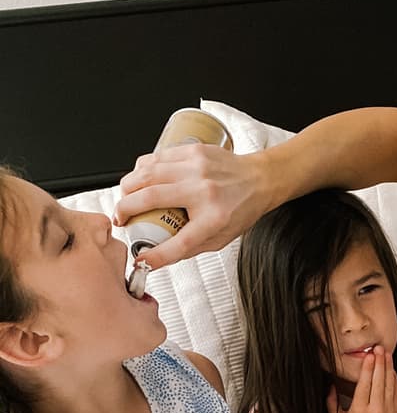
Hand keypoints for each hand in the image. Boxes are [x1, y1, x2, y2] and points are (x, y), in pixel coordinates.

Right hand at [114, 143, 268, 267]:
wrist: (260, 179)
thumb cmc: (241, 209)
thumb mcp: (221, 237)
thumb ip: (190, 248)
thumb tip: (156, 258)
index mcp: (215, 218)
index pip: (179, 242)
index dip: (156, 255)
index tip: (140, 261)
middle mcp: (204, 190)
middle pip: (150, 198)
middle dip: (125, 209)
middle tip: (121, 219)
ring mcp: (197, 167)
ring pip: (146, 173)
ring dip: (127, 187)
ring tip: (125, 199)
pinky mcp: (192, 151)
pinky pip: (155, 158)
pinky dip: (141, 169)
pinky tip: (139, 180)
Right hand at [327, 346, 396, 412]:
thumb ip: (331, 402)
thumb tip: (330, 385)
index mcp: (360, 410)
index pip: (365, 385)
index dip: (367, 368)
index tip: (368, 356)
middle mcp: (375, 409)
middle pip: (379, 381)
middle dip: (379, 362)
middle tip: (378, 349)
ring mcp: (388, 410)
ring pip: (389, 384)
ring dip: (388, 367)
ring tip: (386, 354)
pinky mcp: (396, 411)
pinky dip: (394, 378)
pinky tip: (391, 369)